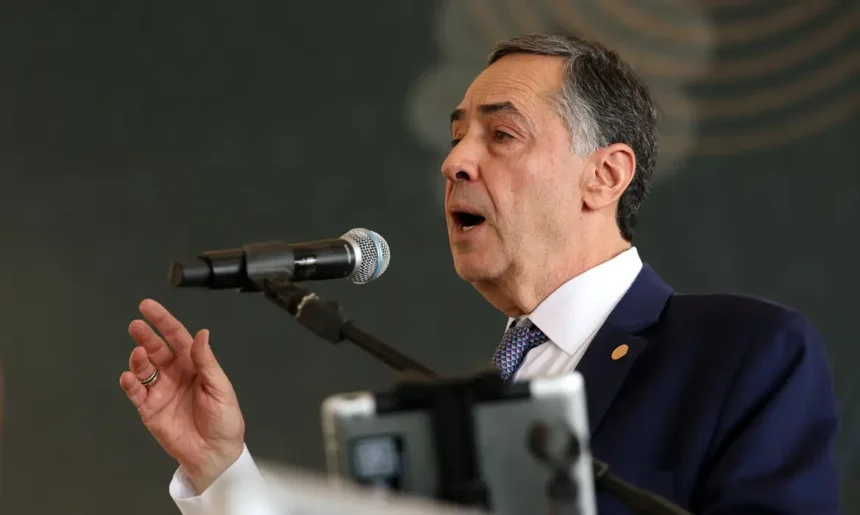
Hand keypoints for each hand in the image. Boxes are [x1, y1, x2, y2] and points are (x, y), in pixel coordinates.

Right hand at [119, 299, 244, 492]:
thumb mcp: (220, 388)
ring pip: (144, 368)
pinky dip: (130, 383)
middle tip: (136, 325)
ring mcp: (160, 390)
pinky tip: (130, 377)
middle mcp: (174, 373)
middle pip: (156, 349)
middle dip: (146, 336)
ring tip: (139, 354)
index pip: (177, 337)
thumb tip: (202, 333)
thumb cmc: (224, 419)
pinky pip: (135, 392)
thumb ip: (207, 362)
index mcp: (194, 365)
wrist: (215, 453)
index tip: (147, 306)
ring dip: (139, 359)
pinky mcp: (149, 409)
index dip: (163, 321)